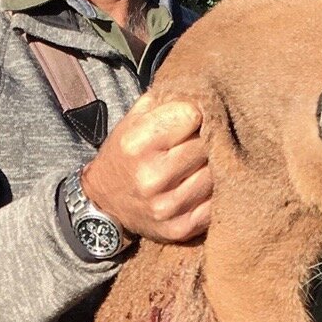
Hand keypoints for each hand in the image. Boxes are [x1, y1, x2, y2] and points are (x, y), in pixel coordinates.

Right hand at [80, 93, 210, 243]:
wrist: (106, 205)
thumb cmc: (125, 155)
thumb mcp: (132, 121)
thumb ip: (164, 101)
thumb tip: (203, 92)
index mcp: (136, 145)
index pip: (192, 116)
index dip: (192, 114)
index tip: (187, 120)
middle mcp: (151, 178)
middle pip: (206, 144)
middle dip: (203, 140)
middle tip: (193, 143)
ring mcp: (167, 207)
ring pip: (216, 174)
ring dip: (210, 167)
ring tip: (194, 166)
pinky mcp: (181, 229)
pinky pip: (215, 202)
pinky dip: (211, 193)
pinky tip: (197, 187)